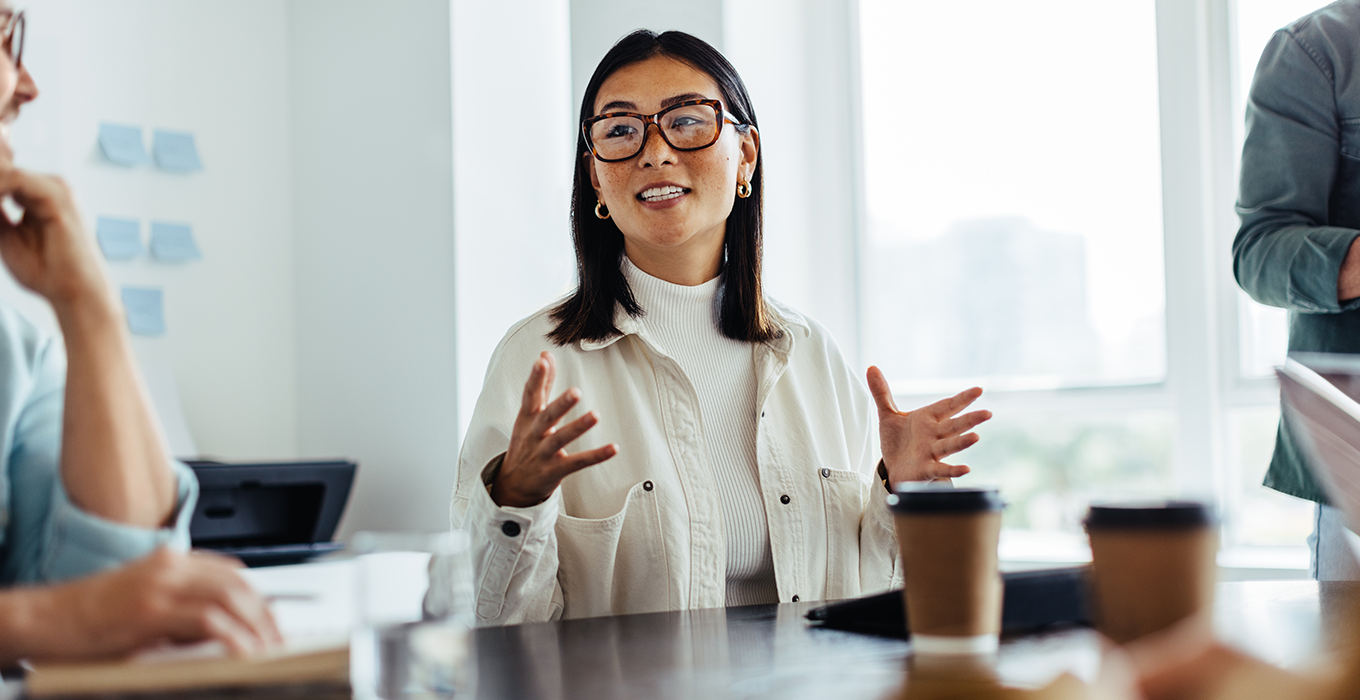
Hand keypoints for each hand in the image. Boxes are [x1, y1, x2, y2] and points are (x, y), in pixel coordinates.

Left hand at [0, 168, 109, 312]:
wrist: (76, 292)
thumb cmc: (48, 271)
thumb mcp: (5, 234)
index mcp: (37, 193)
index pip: (2, 171)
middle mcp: (50, 185)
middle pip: (3, 167)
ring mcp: (56, 188)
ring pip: (5, 169)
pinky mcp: (57, 197)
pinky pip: (14, 178)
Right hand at [32, 547, 281, 659]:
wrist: (43, 618)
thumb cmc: (88, 617)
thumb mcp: (144, 604)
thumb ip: (181, 610)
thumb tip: (222, 630)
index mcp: (170, 561)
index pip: (231, 572)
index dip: (258, 597)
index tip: (272, 620)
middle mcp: (169, 566)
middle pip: (237, 583)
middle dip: (265, 613)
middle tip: (277, 640)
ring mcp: (159, 586)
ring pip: (229, 597)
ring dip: (255, 625)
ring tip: (267, 650)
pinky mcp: (149, 611)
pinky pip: (206, 620)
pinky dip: (232, 636)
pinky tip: (242, 652)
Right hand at [490, 351, 617, 507]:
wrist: (513, 483)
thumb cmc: (526, 441)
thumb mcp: (528, 414)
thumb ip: (540, 385)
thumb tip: (544, 354)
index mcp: (528, 418)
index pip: (530, 395)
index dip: (536, 378)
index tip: (542, 361)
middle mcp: (534, 434)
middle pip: (547, 417)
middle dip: (560, 405)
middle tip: (576, 391)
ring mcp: (544, 453)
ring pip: (560, 440)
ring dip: (577, 427)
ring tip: (595, 415)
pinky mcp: (555, 470)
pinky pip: (577, 463)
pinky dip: (595, 456)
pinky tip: (613, 448)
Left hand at [867, 366, 990, 481]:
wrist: (892, 468)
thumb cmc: (897, 441)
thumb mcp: (888, 415)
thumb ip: (882, 392)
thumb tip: (871, 368)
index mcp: (928, 419)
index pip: (948, 406)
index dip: (963, 398)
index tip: (978, 390)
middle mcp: (934, 435)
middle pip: (954, 425)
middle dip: (970, 419)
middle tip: (988, 413)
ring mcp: (932, 452)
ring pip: (949, 446)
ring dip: (962, 442)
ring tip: (976, 437)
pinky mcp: (926, 469)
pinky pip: (941, 469)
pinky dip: (953, 470)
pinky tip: (966, 469)